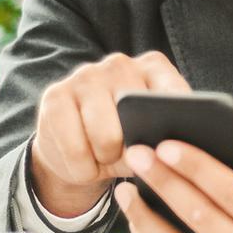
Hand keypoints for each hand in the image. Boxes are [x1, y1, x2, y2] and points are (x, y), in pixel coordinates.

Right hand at [30, 51, 189, 216]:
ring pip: (106, 137)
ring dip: (106, 161)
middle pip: (138, 118)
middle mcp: (120, 64)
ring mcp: (84, 76)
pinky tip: (83, 162)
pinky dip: (83, 169)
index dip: (178, 123)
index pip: (176, 94)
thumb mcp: (151, 139)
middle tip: (126, 154)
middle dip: (135, 151)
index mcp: (153, 67)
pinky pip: (76, 149)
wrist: (75, 151)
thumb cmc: (124, 142)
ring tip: (104, 157)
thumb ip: (168, 137)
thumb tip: (178, 148)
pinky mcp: (54, 96)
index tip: (176, 145)